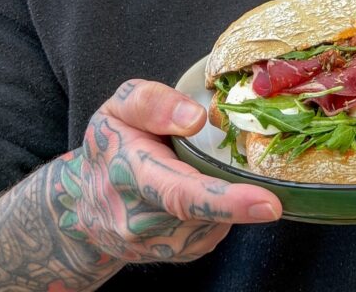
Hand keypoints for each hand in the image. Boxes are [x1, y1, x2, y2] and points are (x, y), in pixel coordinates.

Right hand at [61, 79, 281, 264]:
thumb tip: (195, 118)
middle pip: (200, 214)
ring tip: (207, 173)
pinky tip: (204, 192)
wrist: (82, 207)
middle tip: (273, 201)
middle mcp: (138, 218)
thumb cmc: (109, 147)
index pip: (179, 192)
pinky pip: (211, 232)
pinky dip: (219, 212)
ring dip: (225, 201)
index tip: (266, 202)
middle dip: (238, 206)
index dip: (225, 200)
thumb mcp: (117, 108)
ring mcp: (155, 244)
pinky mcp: (172, 255)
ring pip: (210, 224)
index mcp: (127, 172)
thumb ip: (152, 102)